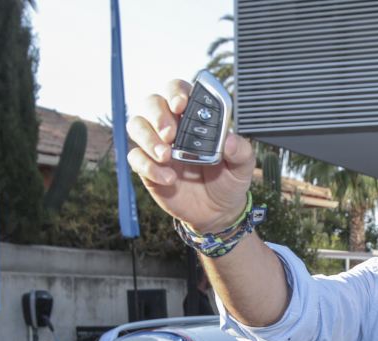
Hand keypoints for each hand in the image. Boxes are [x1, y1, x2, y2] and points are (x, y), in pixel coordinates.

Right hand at [126, 79, 255, 232]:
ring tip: (166, 156)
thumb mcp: (242, 167)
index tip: (181, 105)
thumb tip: (230, 141)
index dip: (176, 92)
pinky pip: (135, 158)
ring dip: (148, 138)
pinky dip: (148, 166)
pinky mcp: (147, 166)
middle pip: (152, 103)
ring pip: (137, 125)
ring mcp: (157, 144)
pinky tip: (168, 179)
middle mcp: (172, 125)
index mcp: (195, 117)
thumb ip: (241, 151)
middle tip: (170, 134)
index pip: (179, 90)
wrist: (216, 212)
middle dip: (158, 115)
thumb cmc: (228, 181)